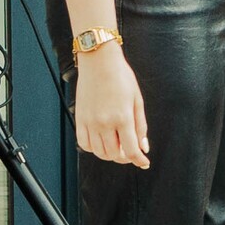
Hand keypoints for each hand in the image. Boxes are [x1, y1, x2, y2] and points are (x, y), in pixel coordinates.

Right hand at [74, 49, 149, 167]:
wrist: (99, 61)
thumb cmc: (121, 77)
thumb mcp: (137, 100)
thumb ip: (140, 126)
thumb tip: (143, 147)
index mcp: (122, 117)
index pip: (131, 150)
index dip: (139, 160)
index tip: (143, 162)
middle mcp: (104, 123)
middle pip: (114, 155)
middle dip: (125, 157)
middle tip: (130, 151)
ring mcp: (90, 122)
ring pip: (99, 152)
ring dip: (109, 154)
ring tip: (117, 145)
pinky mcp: (80, 119)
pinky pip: (84, 144)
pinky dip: (93, 148)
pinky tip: (102, 141)